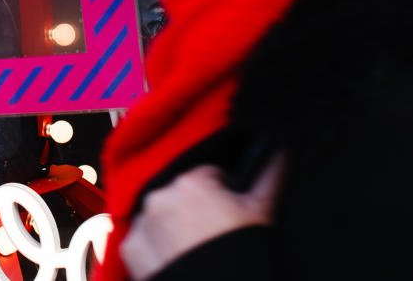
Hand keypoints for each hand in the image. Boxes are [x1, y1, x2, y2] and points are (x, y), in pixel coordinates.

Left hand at [120, 156, 284, 279]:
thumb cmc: (241, 252)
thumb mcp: (262, 211)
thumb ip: (270, 176)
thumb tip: (281, 152)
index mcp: (192, 181)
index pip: (209, 177)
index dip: (223, 195)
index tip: (228, 215)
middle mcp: (161, 195)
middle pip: (182, 196)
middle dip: (195, 210)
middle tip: (212, 236)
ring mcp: (144, 222)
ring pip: (161, 216)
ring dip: (173, 227)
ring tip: (195, 251)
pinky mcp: (131, 249)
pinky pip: (144, 241)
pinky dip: (157, 248)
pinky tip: (177, 260)